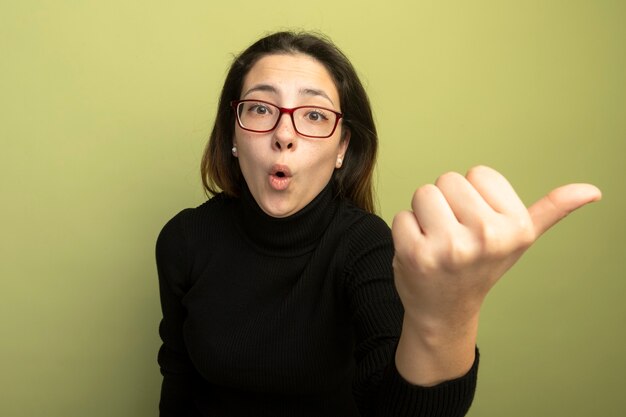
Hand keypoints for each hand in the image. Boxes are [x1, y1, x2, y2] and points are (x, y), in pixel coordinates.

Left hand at [391, 165, 601, 332]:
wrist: (445, 312)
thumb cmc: (481, 267)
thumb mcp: (520, 240)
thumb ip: (551, 210)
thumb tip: (592, 190)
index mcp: (516, 227)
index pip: (479, 173)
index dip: (474, 196)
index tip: (478, 224)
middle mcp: (487, 236)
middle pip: (448, 180)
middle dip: (447, 203)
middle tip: (454, 235)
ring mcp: (450, 247)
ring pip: (424, 193)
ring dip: (425, 216)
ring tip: (436, 242)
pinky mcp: (416, 254)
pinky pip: (401, 216)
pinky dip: (406, 232)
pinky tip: (419, 254)